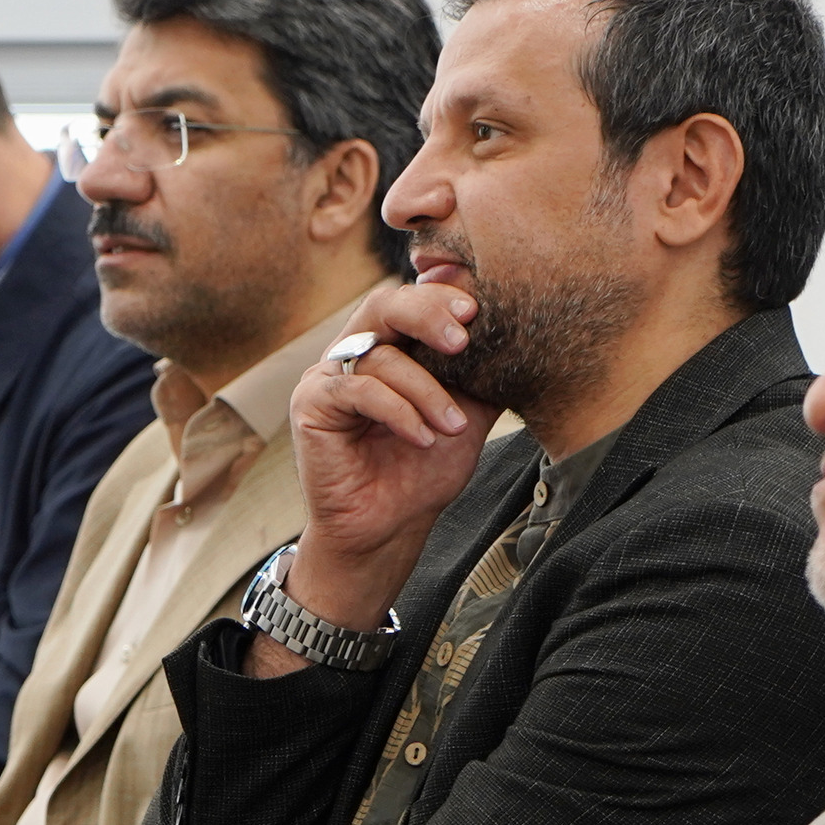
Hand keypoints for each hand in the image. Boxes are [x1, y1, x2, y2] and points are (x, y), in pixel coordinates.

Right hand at [257, 284, 498, 671]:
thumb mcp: (466, 416)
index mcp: (390, 346)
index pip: (414, 300)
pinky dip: (397, 411)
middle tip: (462, 337)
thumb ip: (479, 376)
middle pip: (386, 306)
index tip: (477, 308)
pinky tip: (422, 438)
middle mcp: (355, 352)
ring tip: (452, 427)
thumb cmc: (421, 472)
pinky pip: (357, 390)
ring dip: (425, 391)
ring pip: (379, 357)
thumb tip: (513, 334)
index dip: (442, 295)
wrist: (388, 529)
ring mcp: (329, 376)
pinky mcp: (312, 404)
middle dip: (427, 314)